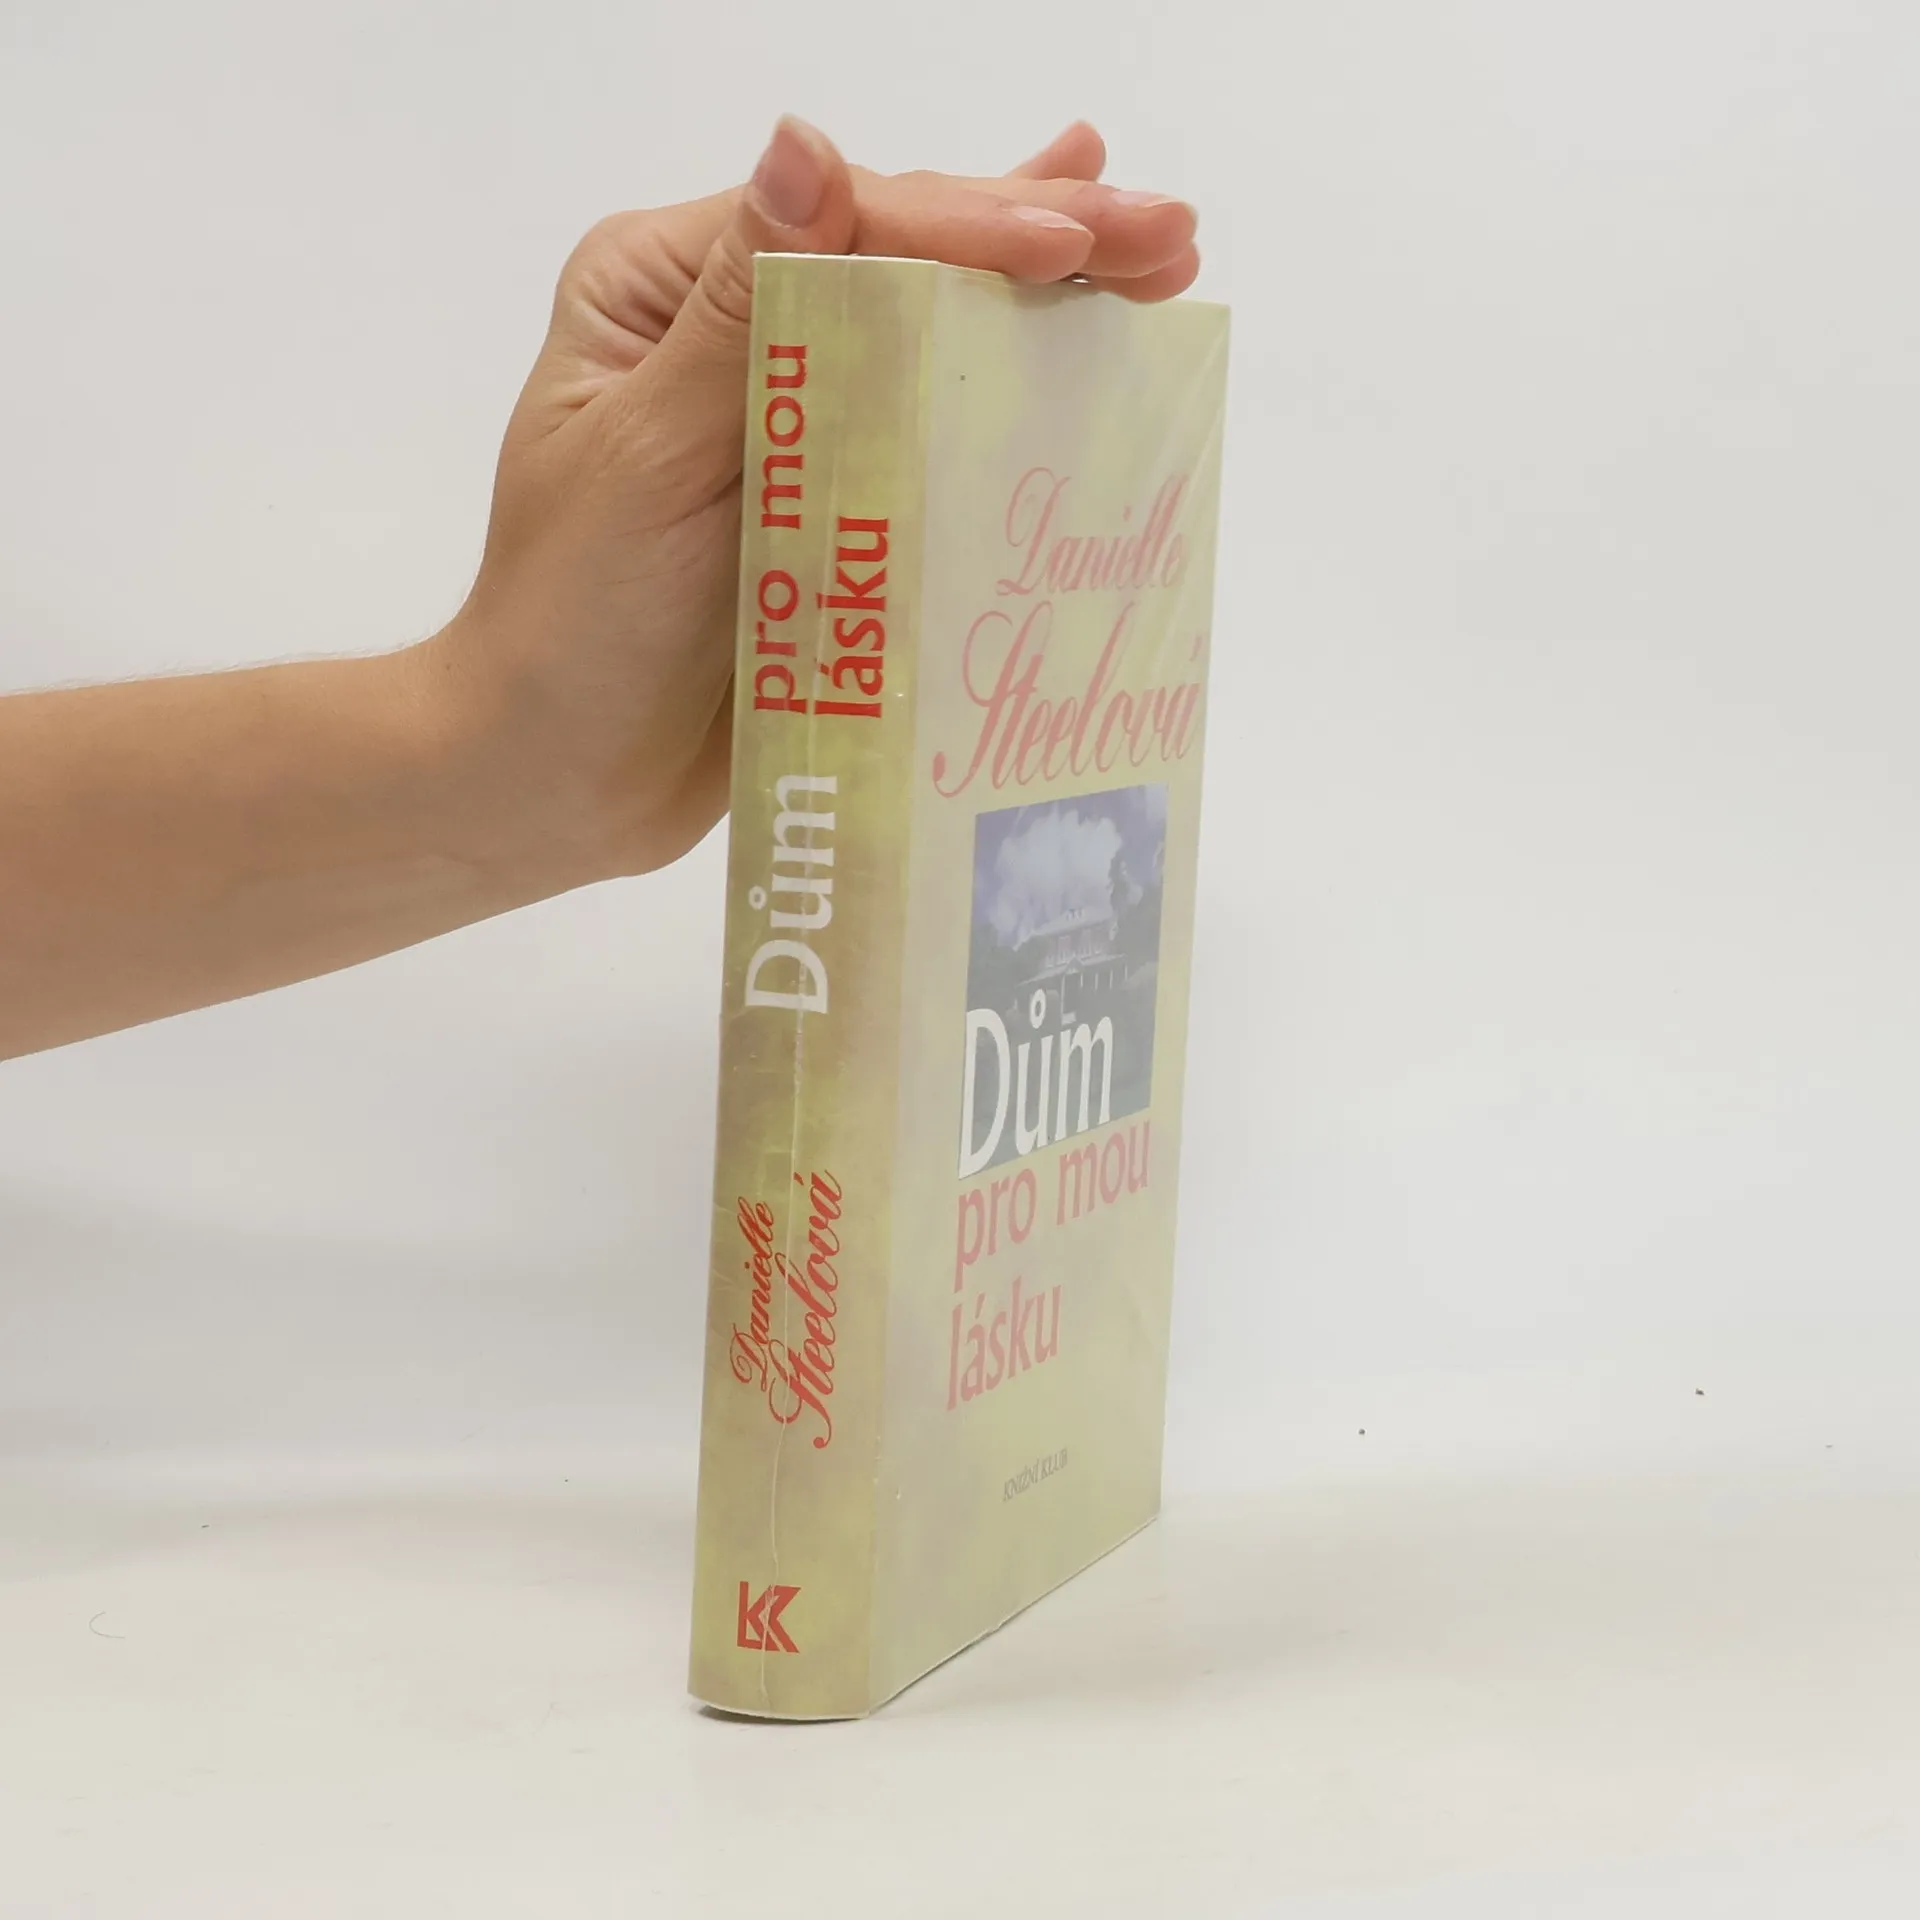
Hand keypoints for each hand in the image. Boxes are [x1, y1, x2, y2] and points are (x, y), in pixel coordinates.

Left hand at [425, 117, 1201, 887]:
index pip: (842, 228)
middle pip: (905, 257)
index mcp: (666, 289)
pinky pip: (935, 424)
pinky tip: (1082, 316)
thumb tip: (807, 144)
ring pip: (936, 326)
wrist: (560, 776)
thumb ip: (742, 316)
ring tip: (1166, 254)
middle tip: (1170, 231)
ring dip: (1053, 292)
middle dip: (1045, 239)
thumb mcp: (651, 459)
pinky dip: (1012, 376)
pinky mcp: (834, 499)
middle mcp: (734, 328)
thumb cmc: (573, 624)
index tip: (1079, 246)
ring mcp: (793, 414)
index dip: (971, 228)